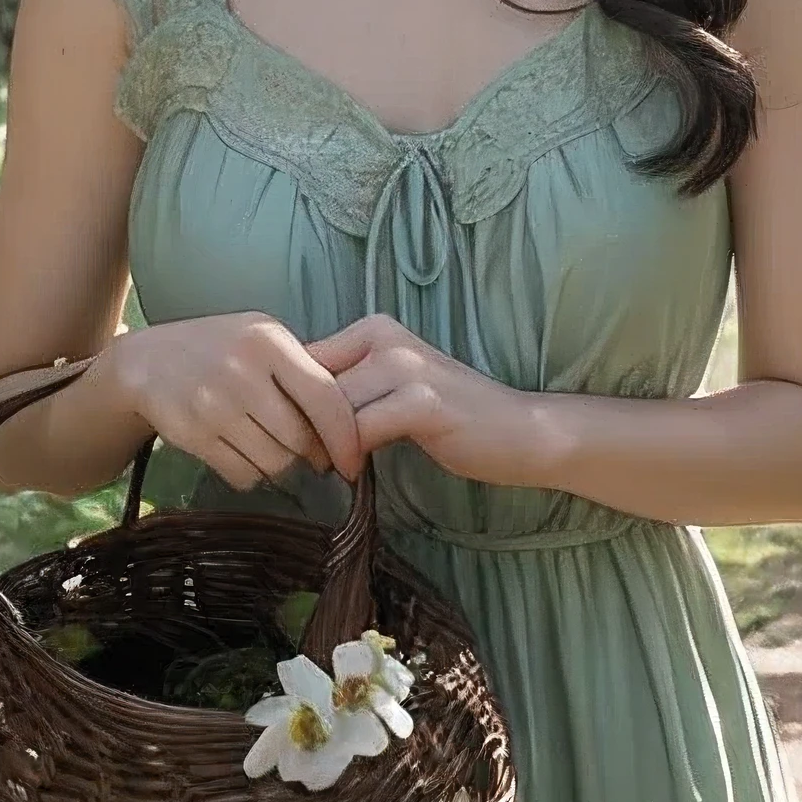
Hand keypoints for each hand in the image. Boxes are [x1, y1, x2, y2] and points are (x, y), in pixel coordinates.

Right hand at [109, 312, 362, 491]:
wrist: (147, 361)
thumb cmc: (221, 348)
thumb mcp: (262, 339)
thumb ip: (303, 370)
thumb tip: (351, 420)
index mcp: (269, 342)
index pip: (325, 397)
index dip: (346, 436)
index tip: (354, 461)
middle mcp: (242, 372)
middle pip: (299, 438)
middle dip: (314, 455)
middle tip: (316, 457)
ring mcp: (214, 406)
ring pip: (273, 462)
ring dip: (283, 467)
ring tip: (277, 451)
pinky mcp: (192, 436)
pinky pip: (242, 474)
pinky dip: (252, 474)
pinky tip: (246, 454)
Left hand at [307, 315, 537, 487]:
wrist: (520, 431)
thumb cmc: (450, 416)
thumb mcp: (389, 390)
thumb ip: (345, 391)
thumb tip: (281, 411)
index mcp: (373, 328)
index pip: (300, 359)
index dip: (287, 401)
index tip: (287, 435)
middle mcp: (385, 336)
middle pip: (308, 385)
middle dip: (299, 426)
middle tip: (301, 461)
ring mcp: (406, 366)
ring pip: (330, 408)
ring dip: (320, 445)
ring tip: (326, 468)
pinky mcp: (422, 402)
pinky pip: (359, 431)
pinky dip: (349, 457)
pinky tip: (355, 473)